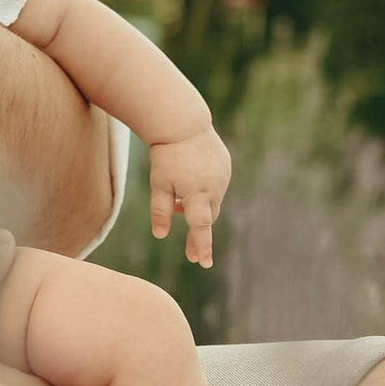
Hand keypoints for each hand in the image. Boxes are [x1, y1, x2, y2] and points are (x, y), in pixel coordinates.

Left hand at [148, 128, 232, 267]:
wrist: (183, 122)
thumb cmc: (167, 154)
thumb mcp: (158, 184)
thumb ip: (160, 211)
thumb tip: (160, 235)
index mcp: (197, 195)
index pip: (201, 228)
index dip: (203, 246)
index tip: (205, 263)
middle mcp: (215, 188)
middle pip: (207, 218)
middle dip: (198, 234)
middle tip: (191, 255)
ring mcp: (223, 177)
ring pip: (211, 201)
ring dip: (197, 208)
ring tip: (176, 204)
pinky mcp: (225, 166)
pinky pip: (215, 186)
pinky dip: (203, 192)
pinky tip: (189, 184)